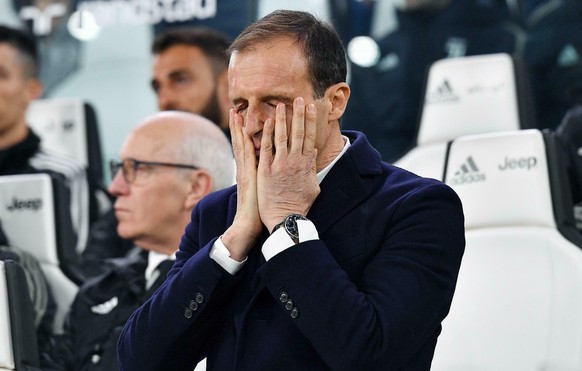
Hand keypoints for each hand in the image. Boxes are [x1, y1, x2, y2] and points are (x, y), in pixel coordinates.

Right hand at [221, 109, 261, 260]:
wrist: (250, 225)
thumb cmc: (260, 211)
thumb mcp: (262, 190)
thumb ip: (264, 179)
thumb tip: (272, 172)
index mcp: (248, 171)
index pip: (245, 147)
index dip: (242, 132)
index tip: (241, 118)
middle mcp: (245, 169)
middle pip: (240, 142)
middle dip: (237, 126)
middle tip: (235, 109)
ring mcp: (245, 172)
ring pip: (241, 145)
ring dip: (239, 129)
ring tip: (236, 113)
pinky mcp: (248, 177)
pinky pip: (248, 156)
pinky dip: (247, 142)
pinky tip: (247, 131)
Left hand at [257, 97, 319, 231]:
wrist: (285, 219)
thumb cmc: (299, 206)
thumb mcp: (313, 187)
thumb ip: (312, 171)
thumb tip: (314, 158)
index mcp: (306, 165)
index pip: (310, 138)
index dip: (311, 121)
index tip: (312, 108)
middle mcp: (295, 162)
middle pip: (298, 133)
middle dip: (299, 114)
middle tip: (300, 98)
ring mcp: (280, 164)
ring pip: (282, 136)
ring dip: (283, 119)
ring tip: (282, 104)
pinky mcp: (266, 169)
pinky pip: (267, 147)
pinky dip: (268, 133)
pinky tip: (269, 121)